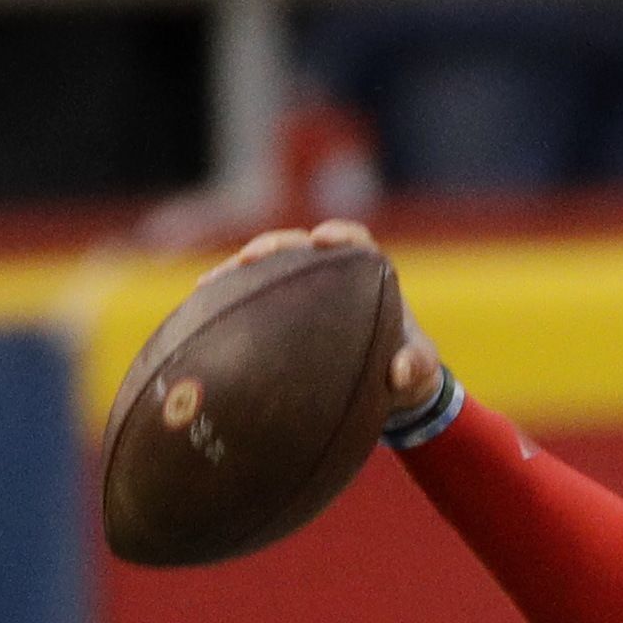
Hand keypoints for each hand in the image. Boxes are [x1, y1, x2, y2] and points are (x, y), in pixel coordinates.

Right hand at [228, 218, 442, 430]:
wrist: (386, 387)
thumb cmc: (407, 370)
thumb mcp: (421, 372)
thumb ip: (418, 367)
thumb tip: (398, 372)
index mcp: (370, 276)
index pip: (355, 241)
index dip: (340, 235)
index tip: (324, 239)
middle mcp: (332, 274)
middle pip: (300, 246)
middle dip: (275, 246)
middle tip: (253, 257)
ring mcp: (303, 289)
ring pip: (270, 266)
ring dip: (241, 268)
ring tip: (213, 281)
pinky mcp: (280, 307)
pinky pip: (252, 293)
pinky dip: (229, 293)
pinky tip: (202, 300)